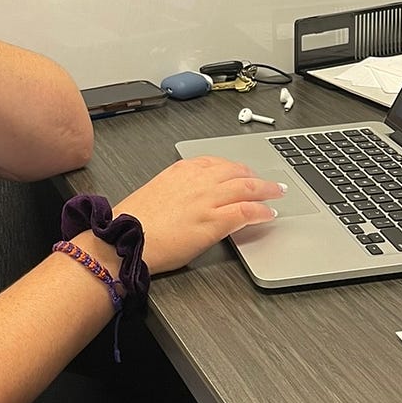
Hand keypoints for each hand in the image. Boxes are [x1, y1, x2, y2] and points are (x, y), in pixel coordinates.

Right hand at [115, 156, 283, 273]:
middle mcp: (198, 180)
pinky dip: (262, 211)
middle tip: (268, 182)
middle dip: (256, 176)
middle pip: (237, 172)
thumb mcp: (156, 193)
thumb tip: (190, 199)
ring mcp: (208, 200)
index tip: (242, 171)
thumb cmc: (133, 222)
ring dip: (266, 190)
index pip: (217, 162)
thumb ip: (177, 190)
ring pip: (247, 187)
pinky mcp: (214, 222)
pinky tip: (269, 214)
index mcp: (181, 170)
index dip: (235, 168)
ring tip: (277, 193)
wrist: (124, 240)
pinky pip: (246, 211)